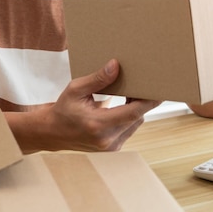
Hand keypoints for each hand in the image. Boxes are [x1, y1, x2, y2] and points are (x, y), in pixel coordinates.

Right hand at [36, 59, 160, 151]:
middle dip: (141, 100)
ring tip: (130, 92)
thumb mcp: (76, 90)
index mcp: (98, 125)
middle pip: (137, 117)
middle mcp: (107, 139)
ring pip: (135, 123)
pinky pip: (129, 129)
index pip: (134, 112)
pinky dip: (128, 117)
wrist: (52, 132)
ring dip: (135, 109)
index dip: (149, 100)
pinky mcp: (113, 148)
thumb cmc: (62, 109)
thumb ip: (98, 79)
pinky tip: (123, 105)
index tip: (159, 89)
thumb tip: (116, 66)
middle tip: (141, 82)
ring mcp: (111, 146)